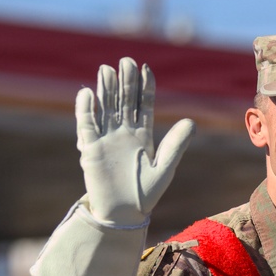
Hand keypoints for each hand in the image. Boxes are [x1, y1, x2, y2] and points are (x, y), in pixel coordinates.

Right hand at [76, 57, 193, 225]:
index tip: (145, 68)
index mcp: (142, 135)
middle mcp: (123, 134)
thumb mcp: (165, 168)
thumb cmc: (146, 194)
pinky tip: (88, 93)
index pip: (143, 105)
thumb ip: (175, 145)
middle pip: (123, 101)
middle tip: (125, 61)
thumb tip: (190, 122)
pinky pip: (87, 126)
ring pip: (105, 108)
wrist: (124, 214)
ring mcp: (106, 140)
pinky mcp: (90, 149)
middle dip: (124, 82)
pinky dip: (86, 110)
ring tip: (107, 69)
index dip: (144, 87)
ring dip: (106, 90)